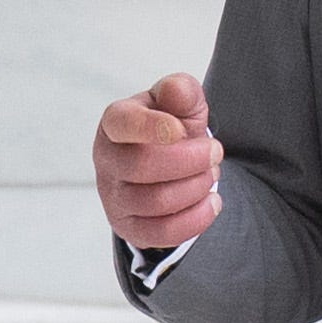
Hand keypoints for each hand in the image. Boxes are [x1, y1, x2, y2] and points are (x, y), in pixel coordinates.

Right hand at [92, 69, 225, 249]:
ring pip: (155, 202)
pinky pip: (161, 233)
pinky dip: (194, 219)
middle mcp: (107, 160)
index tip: (181, 130)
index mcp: (115, 122)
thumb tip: (176, 89)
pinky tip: (211, 203)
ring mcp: (113, 197)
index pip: (123, 124)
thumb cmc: (170, 128)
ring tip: (210, 175)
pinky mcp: (128, 226)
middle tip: (215, 152)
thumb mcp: (180, 105)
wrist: (166, 164)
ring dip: (195, 188)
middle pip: (142, 166)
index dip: (151, 127)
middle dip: (191, 161)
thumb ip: (181, 92)